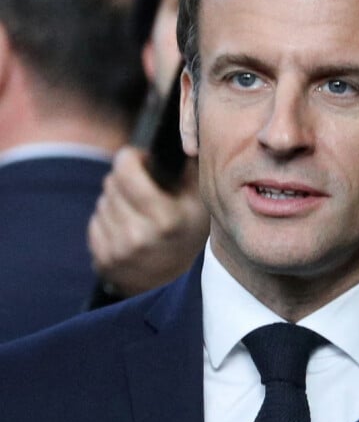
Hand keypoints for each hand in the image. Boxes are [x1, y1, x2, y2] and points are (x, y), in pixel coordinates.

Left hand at [88, 146, 209, 295]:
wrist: (181, 283)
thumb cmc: (193, 235)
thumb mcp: (200, 202)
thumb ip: (189, 168)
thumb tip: (181, 138)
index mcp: (164, 218)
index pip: (124, 170)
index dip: (132, 158)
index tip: (142, 160)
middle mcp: (138, 236)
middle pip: (111, 184)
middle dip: (125, 179)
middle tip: (144, 190)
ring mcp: (119, 252)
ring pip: (101, 203)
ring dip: (116, 201)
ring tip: (138, 212)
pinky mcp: (105, 263)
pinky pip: (94, 224)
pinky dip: (108, 221)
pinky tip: (128, 228)